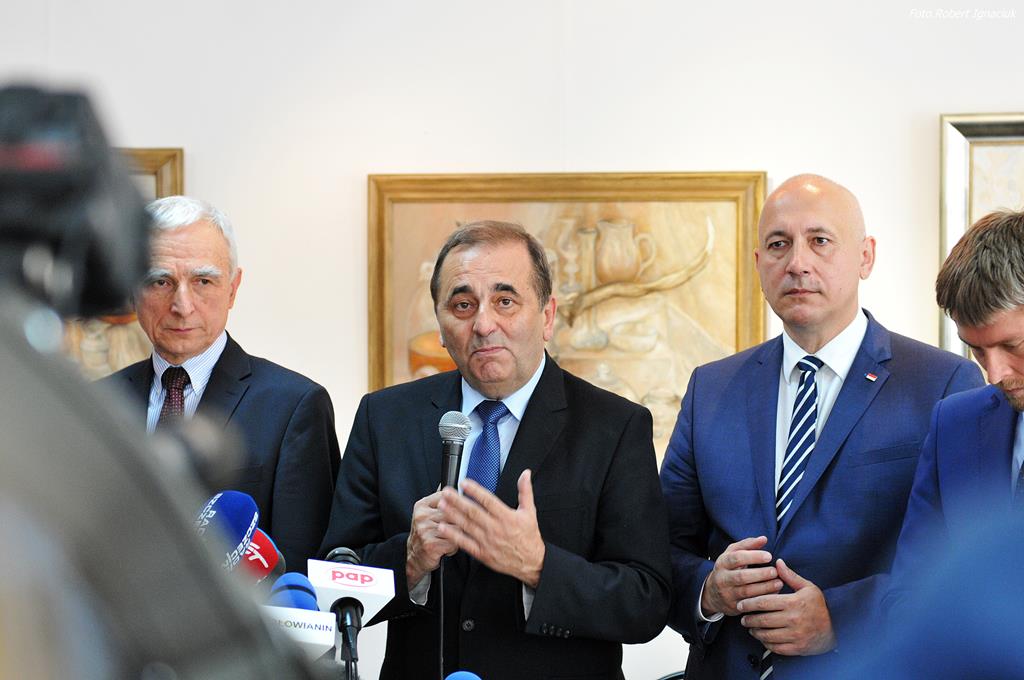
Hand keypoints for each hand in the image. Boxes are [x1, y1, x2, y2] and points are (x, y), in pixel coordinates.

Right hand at [405, 490, 457, 588]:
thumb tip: (461, 491)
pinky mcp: (430, 544)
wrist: (415, 556)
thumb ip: (443, 502)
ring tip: (447, 539)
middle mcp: (422, 516)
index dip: (456, 505)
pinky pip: (453, 542)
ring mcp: (425, 530)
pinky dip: (453, 547)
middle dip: (458, 524)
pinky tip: (445, 548)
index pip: (447, 497)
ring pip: (456, 528)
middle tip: (450, 530)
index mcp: (422, 505)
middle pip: (454, 513)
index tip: (456, 512)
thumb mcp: (430, 513)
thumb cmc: (427, 533)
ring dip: (456, 537)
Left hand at [437, 470, 545, 587]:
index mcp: (506, 517)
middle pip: (473, 512)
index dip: (475, 490)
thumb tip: (525, 474)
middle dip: (457, 501)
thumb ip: (525, 491)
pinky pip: (465, 543)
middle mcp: (496, 528)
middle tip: (446, 492)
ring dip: (452, 514)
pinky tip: (443, 528)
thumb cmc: (528, 537)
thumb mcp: (530, 512)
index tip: (464, 483)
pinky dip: (453, 535)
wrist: (530, 562)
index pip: (488, 500)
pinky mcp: (482, 553)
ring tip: (441, 505)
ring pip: (467, 526)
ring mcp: (488, 541)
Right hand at [701, 536, 781, 616]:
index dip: (753, 556)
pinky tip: (775, 594)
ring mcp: (727, 594)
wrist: (712, 593)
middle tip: (775, 571)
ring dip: (765, 588)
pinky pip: (750, 604)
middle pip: (741, 577)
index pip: (736, 558)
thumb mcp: (732, 554)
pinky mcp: (733, 606)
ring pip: (747, 592)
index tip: (769, 556)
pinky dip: (763, 599)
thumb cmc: (728, 569)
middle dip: (760, 574)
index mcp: (722, 563)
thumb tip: (764, 539)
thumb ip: (747, 545)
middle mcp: (722, 578)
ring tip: (779, 582)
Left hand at [738, 558, 835, 655]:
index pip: (764, 602)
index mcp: (794, 602)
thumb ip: (790, 576)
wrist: (838, 628)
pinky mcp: (797, 648)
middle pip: (762, 619)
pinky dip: (766, 642)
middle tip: (743, 618)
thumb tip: (777, 562)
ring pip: (767, 634)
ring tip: (750, 627)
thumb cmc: (820, 606)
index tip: (742, 604)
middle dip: (749, 619)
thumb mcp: (808, 588)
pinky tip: (762, 637)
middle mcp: (793, 619)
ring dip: (755, 631)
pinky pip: (776, 647)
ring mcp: (795, 635)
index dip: (749, 603)